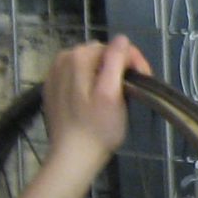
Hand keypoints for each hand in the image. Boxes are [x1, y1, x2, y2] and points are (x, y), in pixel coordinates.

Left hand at [39, 37, 148, 173]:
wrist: (72, 158)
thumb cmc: (97, 128)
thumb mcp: (112, 93)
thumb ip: (116, 61)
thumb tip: (122, 39)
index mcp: (77, 57)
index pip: (115, 48)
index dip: (134, 63)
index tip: (145, 84)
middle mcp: (62, 59)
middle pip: (102, 55)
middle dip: (119, 69)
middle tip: (131, 94)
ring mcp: (54, 74)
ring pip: (90, 65)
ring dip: (105, 76)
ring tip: (115, 98)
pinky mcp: (53, 88)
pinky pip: (78, 76)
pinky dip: (90, 83)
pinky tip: (94, 101)